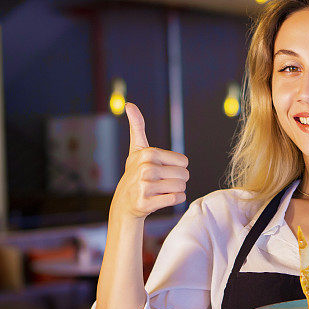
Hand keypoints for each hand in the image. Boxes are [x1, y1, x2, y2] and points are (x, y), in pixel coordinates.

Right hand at [112, 102, 188, 219]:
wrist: (124, 202)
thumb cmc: (134, 173)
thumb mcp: (136, 149)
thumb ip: (137, 126)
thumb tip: (129, 104)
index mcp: (148, 154)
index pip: (184, 162)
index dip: (176, 167)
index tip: (162, 170)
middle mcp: (146, 169)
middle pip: (184, 175)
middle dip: (177, 180)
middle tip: (162, 182)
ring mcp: (145, 187)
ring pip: (181, 187)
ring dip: (176, 190)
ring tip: (162, 190)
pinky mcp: (146, 203)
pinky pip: (177, 199)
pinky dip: (175, 199)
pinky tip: (163, 198)